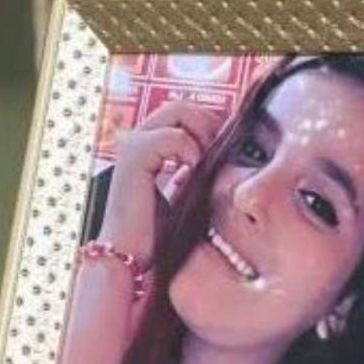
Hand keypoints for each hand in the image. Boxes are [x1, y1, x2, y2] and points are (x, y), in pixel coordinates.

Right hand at [98, 101, 226, 267]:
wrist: (132, 258)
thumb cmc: (161, 233)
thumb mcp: (190, 194)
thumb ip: (202, 171)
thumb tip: (231, 153)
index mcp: (150, 146)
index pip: (186, 114)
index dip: (212, 124)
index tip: (230, 148)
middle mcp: (139, 139)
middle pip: (184, 106)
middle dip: (210, 123)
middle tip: (224, 153)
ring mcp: (134, 145)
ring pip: (179, 110)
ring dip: (203, 132)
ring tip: (209, 162)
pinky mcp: (133, 157)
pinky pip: (172, 136)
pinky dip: (190, 151)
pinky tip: (193, 173)